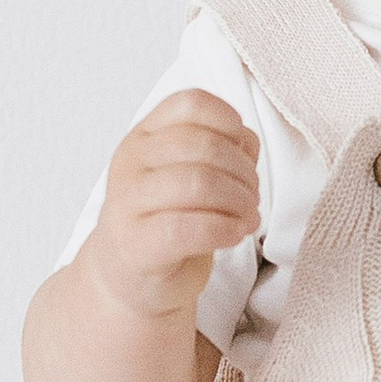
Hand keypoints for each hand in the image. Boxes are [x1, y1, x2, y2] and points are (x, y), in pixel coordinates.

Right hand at [87, 90, 261, 316]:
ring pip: (196, 183)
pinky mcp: (135, 243)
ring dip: (237, 200)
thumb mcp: (190, 173)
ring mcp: (128, 202)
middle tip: (253, 195)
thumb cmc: (167, 220)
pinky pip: (186, 227)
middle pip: (201, 144)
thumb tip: (246, 143)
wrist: (131, 277)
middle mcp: (131, 161)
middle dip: (242, 170)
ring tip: (248, 216)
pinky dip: (223, 229)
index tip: (244, 151)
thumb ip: (220, 150)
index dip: (229, 122)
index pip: (190, 103)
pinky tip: (234, 234)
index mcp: (145, 135)